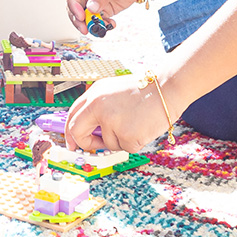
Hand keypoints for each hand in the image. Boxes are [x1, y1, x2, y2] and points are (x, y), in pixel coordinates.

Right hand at [64, 0, 150, 33]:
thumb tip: (91, 8)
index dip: (73, 5)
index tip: (80, 16)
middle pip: (75, 7)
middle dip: (79, 19)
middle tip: (85, 28)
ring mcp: (93, 0)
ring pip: (84, 16)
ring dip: (90, 24)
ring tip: (99, 28)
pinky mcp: (103, 9)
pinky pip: (97, 20)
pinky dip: (102, 25)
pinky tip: (110, 25)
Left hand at [65, 72, 179, 153]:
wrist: (166, 89)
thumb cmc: (143, 89)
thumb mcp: (113, 90)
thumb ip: (98, 106)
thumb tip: (89, 129)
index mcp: (94, 94)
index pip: (72, 115)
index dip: (70, 131)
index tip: (71, 142)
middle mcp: (99, 107)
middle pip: (78, 132)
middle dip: (84, 143)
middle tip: (92, 146)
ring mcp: (112, 122)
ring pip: (108, 143)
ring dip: (120, 139)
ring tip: (134, 122)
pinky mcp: (127, 136)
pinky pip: (125, 147)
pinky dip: (134, 142)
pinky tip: (142, 127)